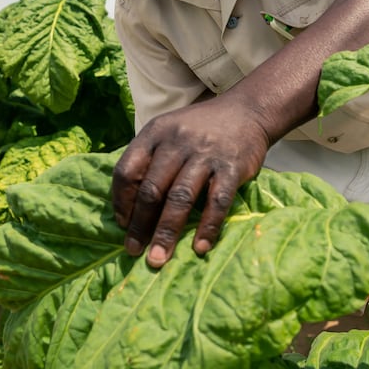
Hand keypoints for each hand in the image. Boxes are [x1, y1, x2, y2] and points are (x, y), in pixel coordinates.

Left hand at [112, 95, 270, 267]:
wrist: (247, 111)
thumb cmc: (200, 128)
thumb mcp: (168, 131)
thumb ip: (149, 159)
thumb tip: (129, 207)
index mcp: (156, 132)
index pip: (127, 169)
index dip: (121, 201)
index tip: (122, 225)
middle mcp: (178, 142)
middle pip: (152, 189)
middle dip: (140, 225)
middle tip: (134, 251)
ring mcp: (206, 154)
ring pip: (180, 198)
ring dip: (167, 232)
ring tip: (158, 258)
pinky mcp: (232, 167)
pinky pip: (217, 201)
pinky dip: (208, 227)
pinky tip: (200, 247)